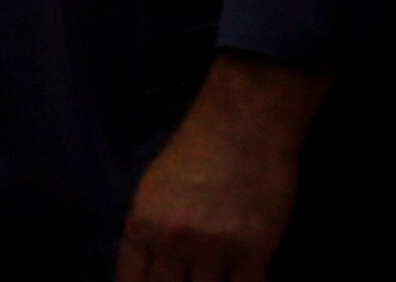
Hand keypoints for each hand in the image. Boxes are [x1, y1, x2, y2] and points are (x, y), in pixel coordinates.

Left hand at [117, 55, 326, 281]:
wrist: (241, 128)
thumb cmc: (194, 153)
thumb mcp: (152, 190)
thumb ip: (147, 232)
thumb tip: (145, 268)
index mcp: (142, 226)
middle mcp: (172, 242)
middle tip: (186, 280)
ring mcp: (213, 250)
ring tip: (212, 279)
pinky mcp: (253, 252)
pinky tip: (242, 281)